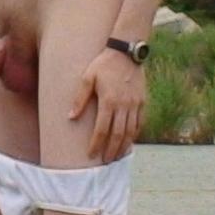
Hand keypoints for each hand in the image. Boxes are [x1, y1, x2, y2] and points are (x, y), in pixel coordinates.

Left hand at [68, 47, 145, 162]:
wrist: (127, 52)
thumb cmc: (103, 64)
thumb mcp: (87, 78)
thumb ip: (79, 99)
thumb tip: (71, 117)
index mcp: (109, 101)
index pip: (102, 129)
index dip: (96, 144)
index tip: (91, 154)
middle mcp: (124, 105)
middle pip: (118, 135)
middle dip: (111, 150)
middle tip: (105, 162)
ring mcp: (135, 104)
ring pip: (131, 131)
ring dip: (123, 146)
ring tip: (117, 156)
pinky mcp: (143, 101)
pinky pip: (140, 123)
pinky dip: (135, 135)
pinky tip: (129, 142)